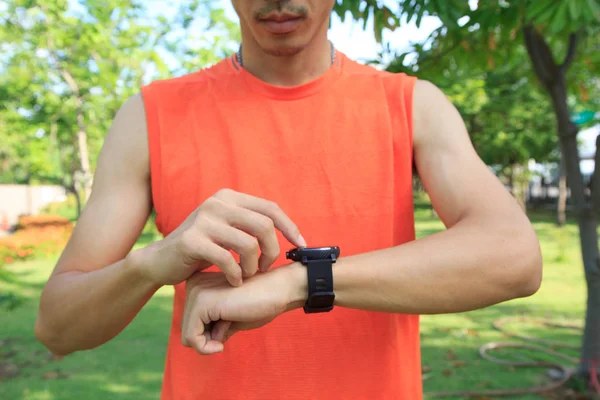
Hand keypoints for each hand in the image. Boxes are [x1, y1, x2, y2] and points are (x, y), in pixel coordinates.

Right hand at [134, 189, 306, 285]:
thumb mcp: (226, 229)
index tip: (301, 246)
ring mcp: (203, 220)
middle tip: (264, 269)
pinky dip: (236, 275)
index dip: (290, 228)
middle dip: (272, 252)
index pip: (270, 208)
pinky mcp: (192, 241)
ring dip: (253, 266)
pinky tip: (234, 281)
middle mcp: (217, 203)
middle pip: (264, 226)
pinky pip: (227, 260)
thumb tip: (285, 227)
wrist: (160, 261)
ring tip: (247, 275)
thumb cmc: (201, 248)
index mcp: (229, 197)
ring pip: (249, 244)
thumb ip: (249, 223)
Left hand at [181, 265, 305, 354]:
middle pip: (187, 329)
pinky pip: (191, 338)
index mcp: (199, 284)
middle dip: (210, 337)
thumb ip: (211, 326)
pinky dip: (206, 348)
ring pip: (187, 336)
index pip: (191, 322)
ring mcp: (196, 292)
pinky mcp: (202, 303)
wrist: (280, 289)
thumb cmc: (259, 303)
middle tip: (232, 324)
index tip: (230, 323)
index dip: (211, 332)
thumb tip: (193, 343)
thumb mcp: (229, 318)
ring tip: (230, 325)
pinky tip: (222, 343)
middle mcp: (193, 284)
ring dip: (210, 342)